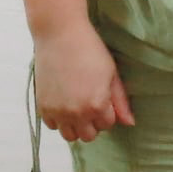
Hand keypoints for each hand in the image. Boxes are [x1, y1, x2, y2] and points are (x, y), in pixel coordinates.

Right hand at [32, 22, 133, 142]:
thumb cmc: (91, 50)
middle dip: (93, 123)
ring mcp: (57, 112)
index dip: (108, 112)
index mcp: (96, 105)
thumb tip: (130, 123)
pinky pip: (52, 126)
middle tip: (91, 103)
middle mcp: (76, 113)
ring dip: (76, 125)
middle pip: (89, 136)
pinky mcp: (42, 107)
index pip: (107, 125)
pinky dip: (59, 119)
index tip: (104, 98)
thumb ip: (120, 101)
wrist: (60, 35)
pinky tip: (64, 102)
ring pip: (69, 136)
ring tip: (77, 105)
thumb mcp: (111, 74)